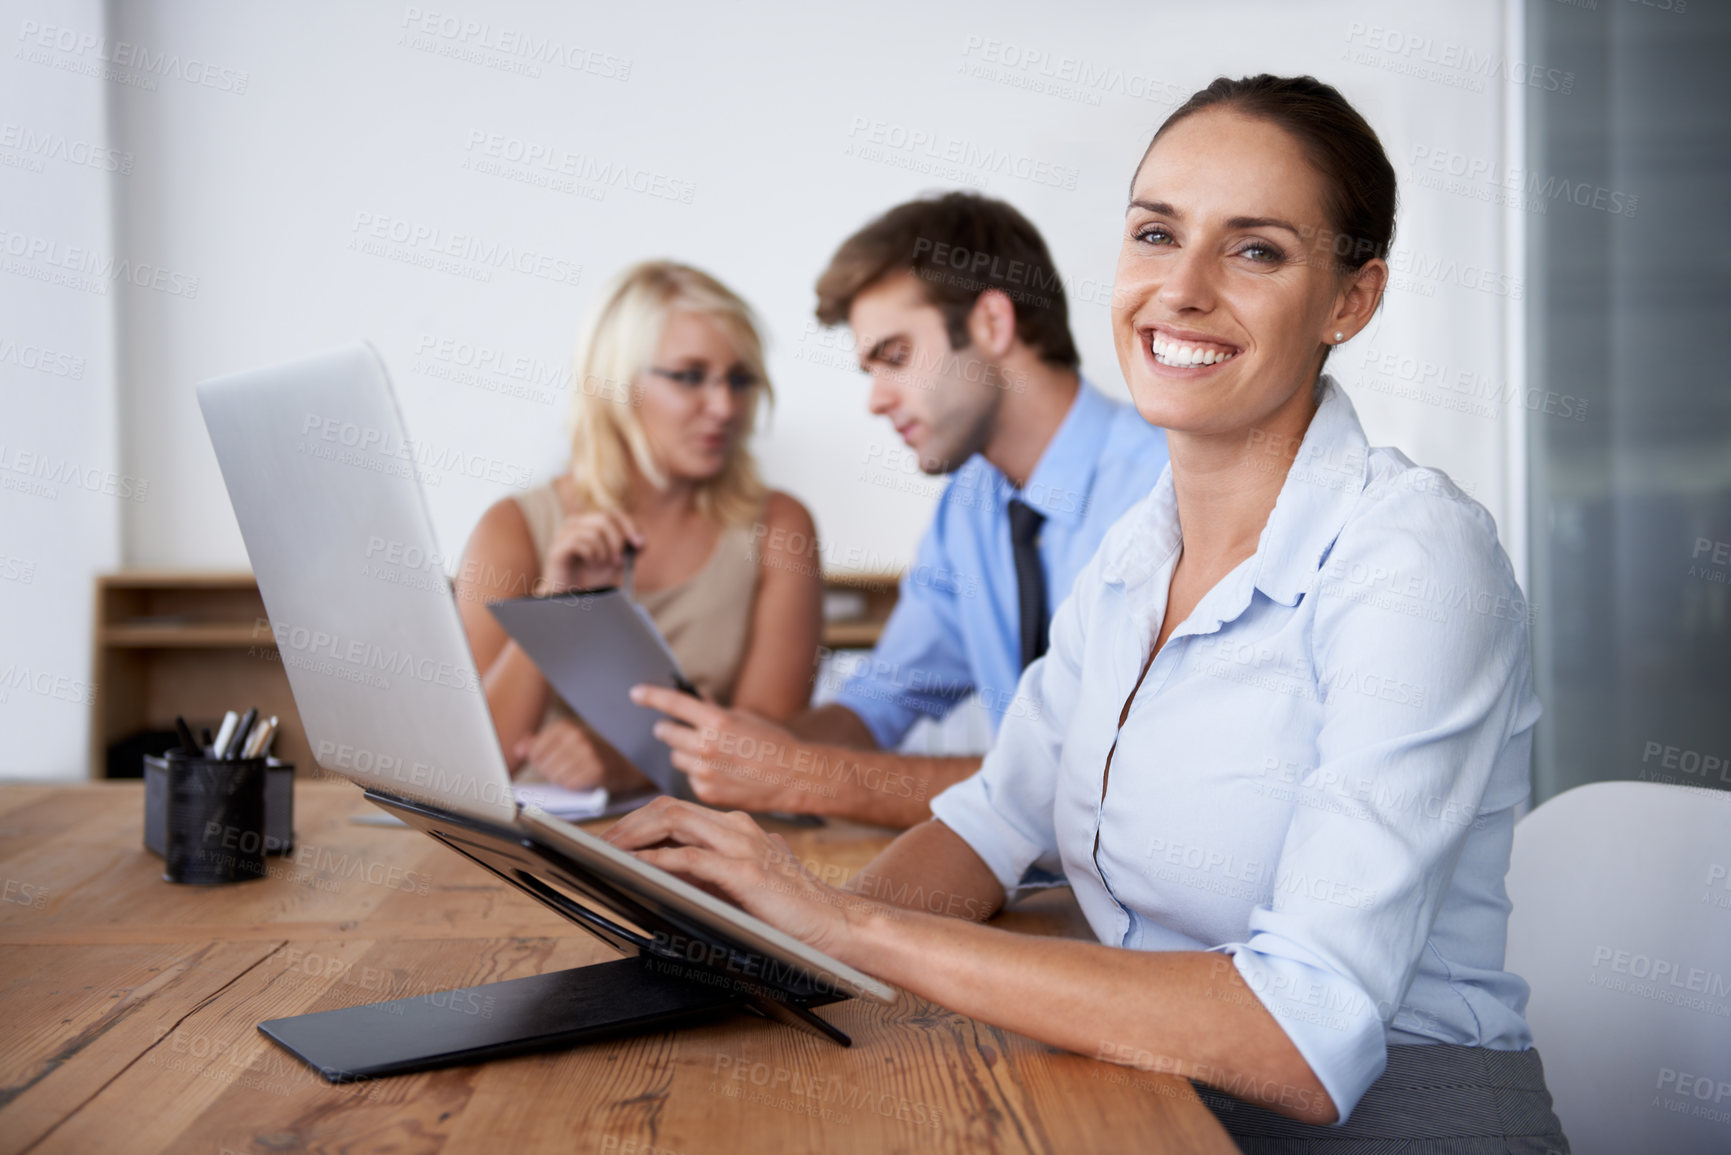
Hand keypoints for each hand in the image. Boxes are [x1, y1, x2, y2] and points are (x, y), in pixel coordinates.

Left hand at [513, 717, 608, 789]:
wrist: (623, 761)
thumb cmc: (589, 751)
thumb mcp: (564, 740)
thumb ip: (538, 743)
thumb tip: (518, 750)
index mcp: (565, 727)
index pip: (534, 753)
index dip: (540, 762)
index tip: (553, 761)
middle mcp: (576, 736)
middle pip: (545, 766)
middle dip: (552, 772)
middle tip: (567, 769)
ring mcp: (588, 752)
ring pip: (557, 777)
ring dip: (563, 781)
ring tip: (575, 774)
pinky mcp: (597, 769)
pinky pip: (571, 785)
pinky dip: (575, 786)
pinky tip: (583, 780)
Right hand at [540, 511, 643, 593]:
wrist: (572, 596)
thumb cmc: (593, 577)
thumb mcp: (618, 562)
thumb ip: (631, 550)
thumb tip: (641, 542)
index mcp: (589, 522)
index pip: (613, 513)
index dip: (629, 526)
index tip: (639, 544)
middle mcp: (575, 523)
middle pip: (604, 519)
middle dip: (617, 542)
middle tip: (619, 562)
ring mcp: (563, 534)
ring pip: (593, 533)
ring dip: (603, 553)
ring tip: (600, 565)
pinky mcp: (557, 548)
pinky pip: (580, 544)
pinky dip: (591, 556)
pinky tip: (589, 565)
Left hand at [601, 796, 868, 954]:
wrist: (837, 924)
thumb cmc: (791, 910)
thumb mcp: (745, 881)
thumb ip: (710, 871)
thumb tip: (662, 872)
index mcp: (736, 828)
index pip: (676, 811)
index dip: (637, 820)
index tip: (609, 838)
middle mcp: (738, 828)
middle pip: (669, 808)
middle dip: (627, 823)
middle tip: (596, 843)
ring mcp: (744, 846)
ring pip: (676, 822)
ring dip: (635, 835)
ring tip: (607, 851)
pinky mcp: (748, 872)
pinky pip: (694, 857)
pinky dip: (660, 859)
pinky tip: (640, 867)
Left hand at [630, 684, 821, 812]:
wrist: (795, 776)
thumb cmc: (774, 742)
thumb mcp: (745, 717)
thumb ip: (715, 709)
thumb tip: (696, 697)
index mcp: (717, 721)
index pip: (673, 703)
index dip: (651, 696)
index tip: (636, 693)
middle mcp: (706, 746)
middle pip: (667, 733)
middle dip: (669, 728)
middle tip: (673, 728)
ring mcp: (705, 772)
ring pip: (676, 757)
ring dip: (685, 752)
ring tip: (710, 754)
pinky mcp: (707, 792)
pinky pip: (690, 778)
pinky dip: (699, 774)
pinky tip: (721, 773)